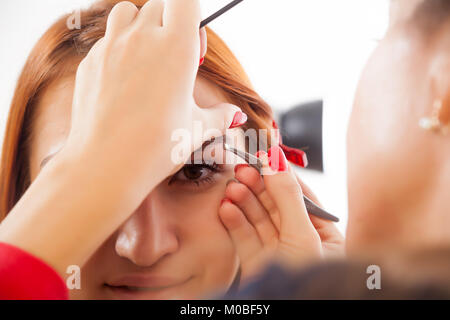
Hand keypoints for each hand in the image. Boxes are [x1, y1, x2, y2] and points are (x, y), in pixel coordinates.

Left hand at [0, 0, 245, 273]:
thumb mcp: (198, 129)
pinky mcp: (89, 63)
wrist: (106, 164)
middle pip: (157, 6)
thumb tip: (235, 114)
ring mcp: (110, 47)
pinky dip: (117, 51)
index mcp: (176, 47)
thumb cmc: (158, 146)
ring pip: (126, 14)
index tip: (192, 42)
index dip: (190, 15)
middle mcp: (141, 38)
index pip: (185, 1)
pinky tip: (123, 83)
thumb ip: (220, 116)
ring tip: (145, 59)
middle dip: (168, 24)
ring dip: (139, 27)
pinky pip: (106, 42)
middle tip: (173, 59)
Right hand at [219, 145, 343, 282]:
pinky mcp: (257, 261)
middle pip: (276, 205)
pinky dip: (234, 221)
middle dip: (258, 186)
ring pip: (258, 219)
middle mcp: (300, 240)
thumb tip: (277, 165)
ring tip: (232, 188)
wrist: (286, 307)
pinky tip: (226, 209)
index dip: (281, 175)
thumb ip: (288, 199)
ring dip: (244, 201)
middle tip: (243, 169)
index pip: (301, 196)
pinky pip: (245, 237)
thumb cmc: (308, 281)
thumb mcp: (303, 237)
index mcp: (324, 234)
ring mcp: (277, 250)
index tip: (265, 156)